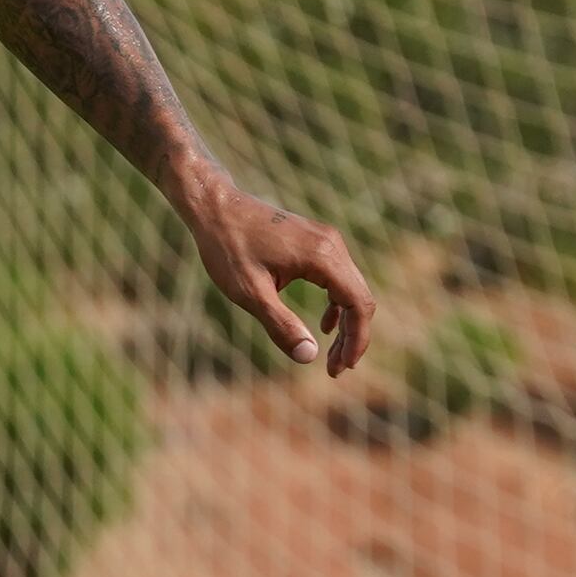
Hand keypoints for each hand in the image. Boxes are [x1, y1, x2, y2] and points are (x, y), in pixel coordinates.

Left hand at [177, 177, 377, 373]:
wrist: (215, 206)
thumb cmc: (227, 247)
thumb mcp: (250, 293)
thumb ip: (281, 325)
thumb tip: (309, 356)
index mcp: (322, 256)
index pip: (359, 304)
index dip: (356, 340)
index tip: (341, 369)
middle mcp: (332, 244)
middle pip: (360, 297)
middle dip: (352, 337)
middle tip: (334, 370)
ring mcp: (326, 240)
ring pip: (351, 289)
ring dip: (345, 323)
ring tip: (330, 356)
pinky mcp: (317, 241)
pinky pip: (338, 277)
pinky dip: (336, 304)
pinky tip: (325, 325)